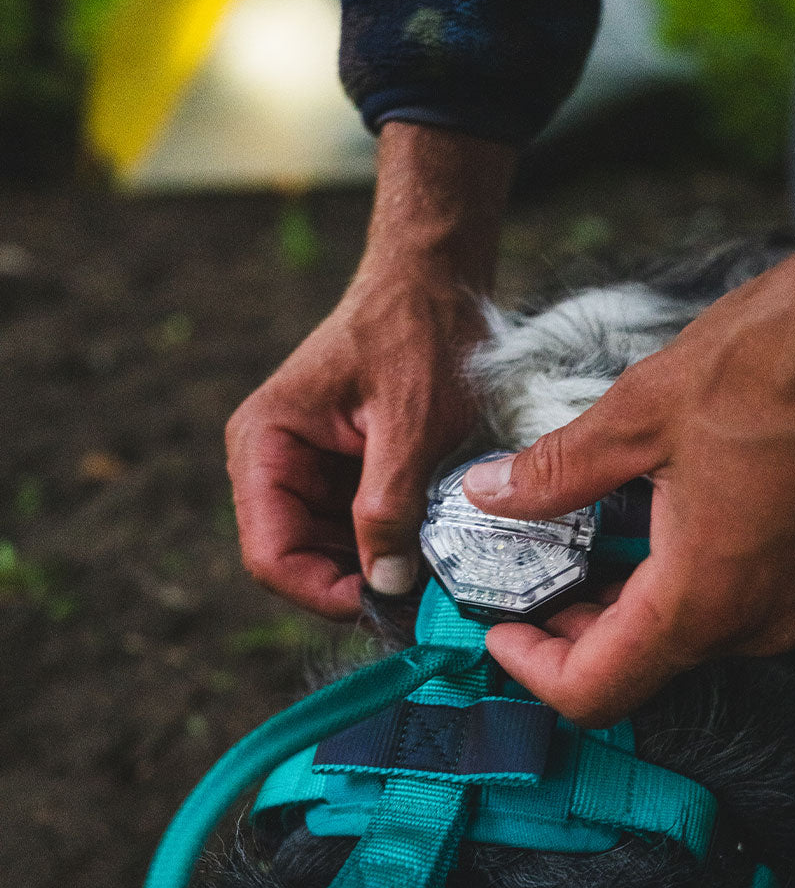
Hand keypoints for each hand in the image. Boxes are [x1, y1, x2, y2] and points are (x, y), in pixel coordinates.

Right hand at [226, 124, 515, 617]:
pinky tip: (433, 545)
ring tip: (436, 573)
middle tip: (426, 602)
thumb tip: (386, 586)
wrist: (436, 279)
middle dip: (358, 585)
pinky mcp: (345, 472)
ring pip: (333, 552)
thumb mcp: (411, 424)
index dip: (323, 593)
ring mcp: (310, 470)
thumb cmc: (418, 333)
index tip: (389, 608)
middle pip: (300, 560)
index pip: (271, 553)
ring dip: (380, 569)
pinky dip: (393, 544)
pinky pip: (360, 529)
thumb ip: (390, 505)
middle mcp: (276, 463)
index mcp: (266, 444)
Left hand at [463, 193, 794, 724]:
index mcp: (704, 598)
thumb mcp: (642, 412)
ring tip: (578, 538)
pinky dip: (673, 582)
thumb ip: (556, 471)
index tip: (496, 623)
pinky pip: (729, 603)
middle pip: (638, 665)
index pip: (595, 689)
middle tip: (525, 570)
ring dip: (621, 603)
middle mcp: (756, 620)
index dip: (530, 667)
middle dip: (570, 629)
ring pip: (683, 634)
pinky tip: (649, 519)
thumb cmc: (783, 361)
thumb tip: (488, 495)